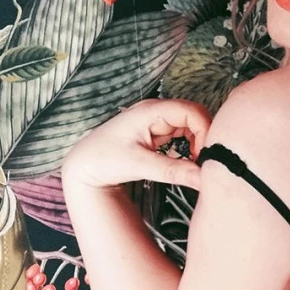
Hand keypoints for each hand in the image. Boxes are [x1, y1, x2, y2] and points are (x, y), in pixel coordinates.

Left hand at [61, 98, 211, 190]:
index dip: (204, 132)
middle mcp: (156, 111)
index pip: (192, 111)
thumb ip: (173, 171)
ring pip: (190, 126)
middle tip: (201, 163)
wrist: (84, 165)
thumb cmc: (104, 159)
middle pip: (195, 116)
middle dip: (203, 138)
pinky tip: (183, 163)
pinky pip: (182, 135)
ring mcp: (157, 121)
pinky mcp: (157, 132)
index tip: (203, 156)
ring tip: (192, 165)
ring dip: (197, 144)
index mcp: (151, 111)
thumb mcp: (139, 166)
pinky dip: (188, 148)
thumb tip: (202, 179)